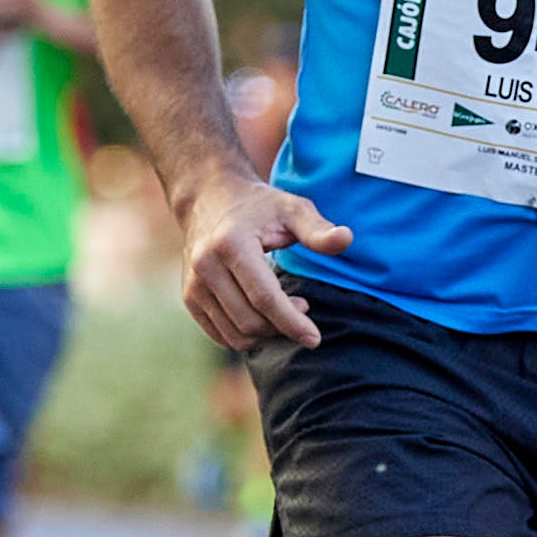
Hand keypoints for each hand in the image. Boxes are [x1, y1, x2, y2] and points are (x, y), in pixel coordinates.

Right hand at [176, 166, 352, 350]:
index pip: (264, 298)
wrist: (208, 198)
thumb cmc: (258, 205)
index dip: (292, 323)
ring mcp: (194, 285)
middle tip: (303, 306)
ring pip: (235, 334)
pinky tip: (263, 315)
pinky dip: (247, 335)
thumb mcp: (292, 208)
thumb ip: (318, 228)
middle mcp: (205, 267)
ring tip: (284, 308)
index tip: (315, 338)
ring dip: (266, 333)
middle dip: (282, 326)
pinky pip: (221, 334)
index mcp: (231, 245)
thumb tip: (346, 239)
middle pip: (250, 321)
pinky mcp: (190, 297)